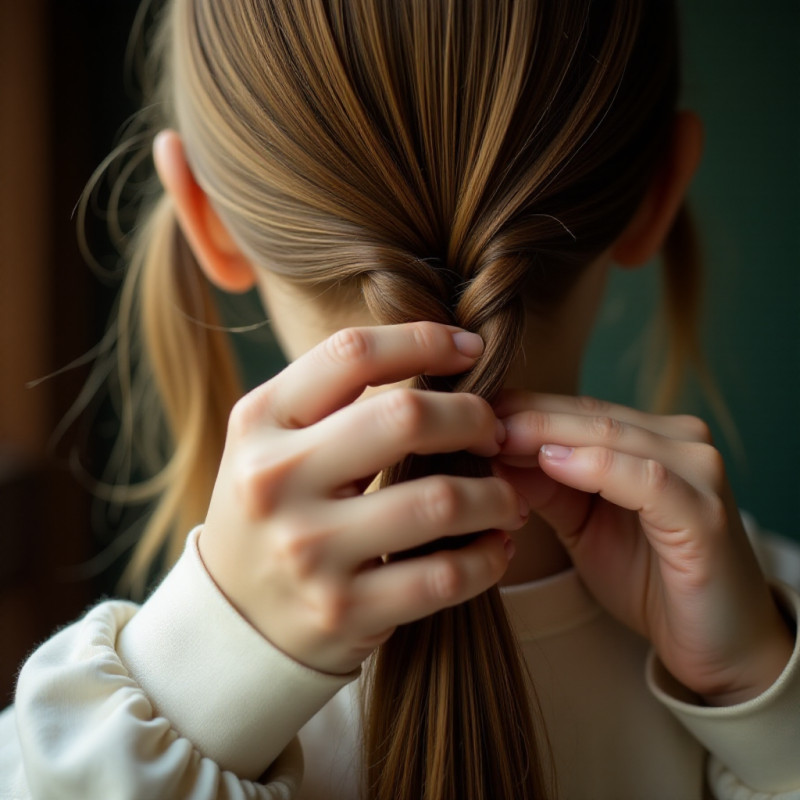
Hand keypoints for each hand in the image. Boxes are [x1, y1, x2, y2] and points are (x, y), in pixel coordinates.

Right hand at [198, 323, 525, 674]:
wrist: (233, 617)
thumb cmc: (274, 509)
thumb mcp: (274, 441)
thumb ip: (335, 398)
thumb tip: (440, 354)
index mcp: (259, 421)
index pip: (352, 354)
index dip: (424, 340)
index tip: (469, 349)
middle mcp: (275, 479)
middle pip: (404, 417)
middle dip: (473, 418)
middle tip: (494, 433)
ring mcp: (308, 550)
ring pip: (439, 501)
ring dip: (495, 495)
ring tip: (506, 497)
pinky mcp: (342, 611)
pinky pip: (444, 577)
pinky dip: (486, 558)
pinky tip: (494, 546)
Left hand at [495, 391, 793, 704]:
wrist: (714, 643)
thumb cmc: (646, 577)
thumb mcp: (580, 523)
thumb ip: (543, 484)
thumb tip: (488, 450)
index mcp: (650, 437)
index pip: (573, 408)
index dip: (517, 409)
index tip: (462, 418)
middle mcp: (680, 441)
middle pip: (587, 415)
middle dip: (523, 417)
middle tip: (467, 425)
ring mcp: (699, 472)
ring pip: (612, 435)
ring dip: (547, 434)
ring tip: (495, 439)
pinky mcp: (705, 512)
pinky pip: (647, 479)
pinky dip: (597, 467)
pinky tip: (551, 464)